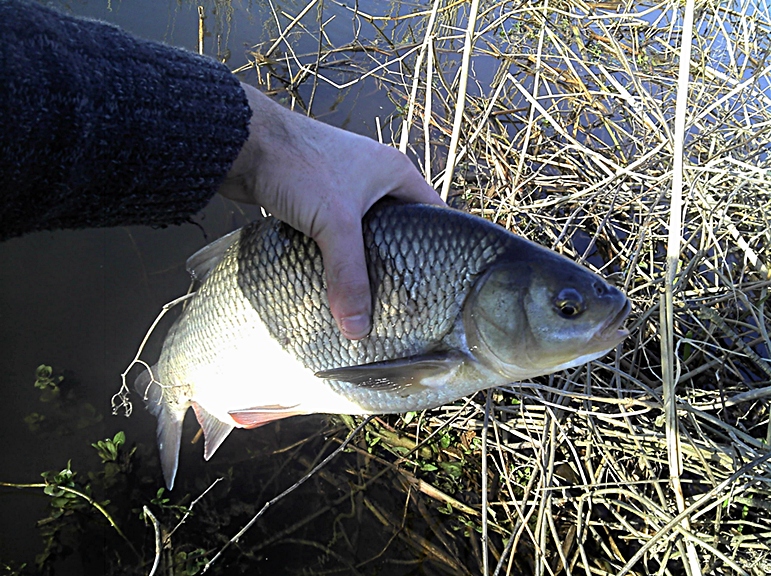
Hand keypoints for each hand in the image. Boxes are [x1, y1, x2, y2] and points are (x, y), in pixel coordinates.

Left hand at [218, 83, 443, 339]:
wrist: (241, 144)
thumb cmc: (297, 164)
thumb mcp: (334, 223)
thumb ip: (348, 276)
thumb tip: (357, 329)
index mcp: (396, 172)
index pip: (435, 214)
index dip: (442, 248)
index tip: (440, 285)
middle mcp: (374, 178)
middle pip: (399, 230)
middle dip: (398, 264)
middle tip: (403, 301)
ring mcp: (344, 188)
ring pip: (364, 235)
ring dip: (364, 262)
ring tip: (371, 299)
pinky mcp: (316, 200)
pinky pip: (336, 235)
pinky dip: (337, 256)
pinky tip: (334, 281)